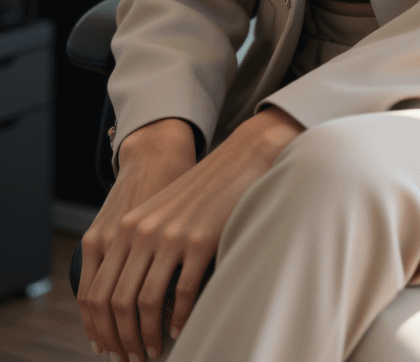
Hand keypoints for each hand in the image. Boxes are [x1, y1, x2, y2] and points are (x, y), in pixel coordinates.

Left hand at [78, 109, 303, 360]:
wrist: (236, 161)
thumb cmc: (197, 194)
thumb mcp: (156, 214)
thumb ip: (137, 246)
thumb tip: (121, 298)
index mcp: (127, 227)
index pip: (98, 288)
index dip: (98, 325)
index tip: (106, 346)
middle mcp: (142, 231)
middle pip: (118, 300)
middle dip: (120, 338)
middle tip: (129, 358)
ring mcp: (171, 236)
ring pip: (146, 301)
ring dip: (146, 335)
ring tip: (152, 350)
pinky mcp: (200, 241)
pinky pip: (182, 291)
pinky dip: (178, 318)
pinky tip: (179, 329)